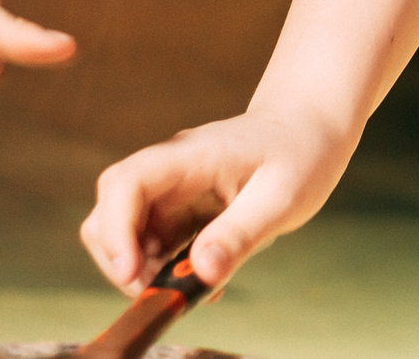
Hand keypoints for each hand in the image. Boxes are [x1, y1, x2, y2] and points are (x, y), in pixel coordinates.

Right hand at [82, 105, 353, 293]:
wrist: (308, 128)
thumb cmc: (301, 152)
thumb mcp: (283, 197)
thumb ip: (240, 235)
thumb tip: (201, 274)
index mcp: (190, 156)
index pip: (126, 183)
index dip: (116, 231)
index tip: (132, 273)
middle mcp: (169, 170)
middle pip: (110, 213)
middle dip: (124, 260)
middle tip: (167, 290)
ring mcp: (170, 189)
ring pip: (124, 234)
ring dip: (146, 269)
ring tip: (197, 285)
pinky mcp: (178, 208)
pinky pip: (152, 243)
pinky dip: (165, 268)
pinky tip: (205, 276)